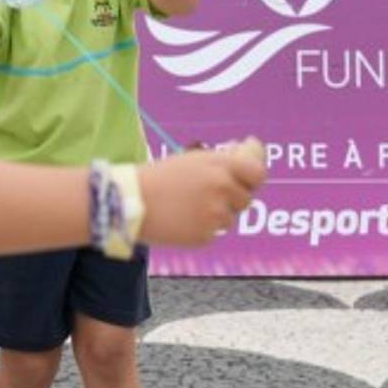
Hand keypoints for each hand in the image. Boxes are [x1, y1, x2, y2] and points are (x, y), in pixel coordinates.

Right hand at [137, 137, 267, 247]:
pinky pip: (213, 232)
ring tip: (187, 206)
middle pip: (245, 199)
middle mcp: (222, 189)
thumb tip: (246, 151)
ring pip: (229, 218)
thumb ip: (223, 160)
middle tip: (207, 193)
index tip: (247, 175)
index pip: (258, 173)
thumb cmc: (159, 177)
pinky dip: (201, 227)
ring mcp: (215, 215)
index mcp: (221, 166)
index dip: (253, 176)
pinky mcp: (205, 236)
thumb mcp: (193, 159)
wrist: (129, 202)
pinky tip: (181, 219)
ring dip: (216, 213)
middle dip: (231, 197)